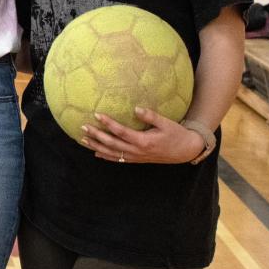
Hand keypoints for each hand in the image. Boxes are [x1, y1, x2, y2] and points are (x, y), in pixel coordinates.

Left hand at [80, 106, 205, 164]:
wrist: (185, 151)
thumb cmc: (176, 134)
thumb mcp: (166, 123)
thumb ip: (151, 116)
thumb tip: (136, 108)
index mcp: (143, 141)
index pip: (121, 132)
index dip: (108, 123)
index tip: (96, 114)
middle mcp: (137, 151)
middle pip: (112, 144)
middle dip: (96, 136)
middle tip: (83, 127)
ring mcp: (136, 157)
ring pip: (112, 153)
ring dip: (97, 147)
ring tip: (83, 140)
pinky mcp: (137, 160)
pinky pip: (118, 160)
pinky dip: (106, 156)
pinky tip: (96, 153)